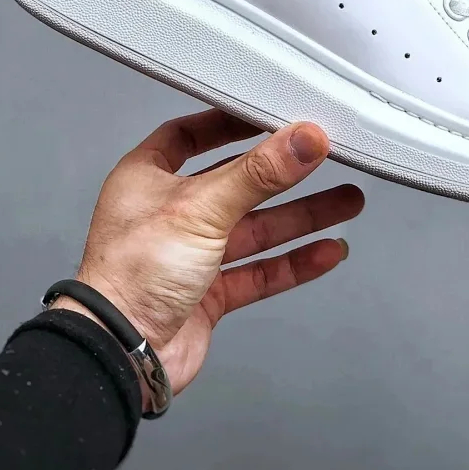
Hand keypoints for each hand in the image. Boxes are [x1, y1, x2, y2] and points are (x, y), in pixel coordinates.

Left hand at [51, 109, 363, 400]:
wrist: (121, 354)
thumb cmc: (134, 273)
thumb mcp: (202, 207)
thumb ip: (259, 173)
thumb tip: (304, 138)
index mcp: (148, 177)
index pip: (191, 135)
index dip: (230, 123)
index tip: (271, 115)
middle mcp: (167, 213)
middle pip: (236, 183)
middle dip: (284, 175)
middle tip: (326, 159)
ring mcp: (189, 255)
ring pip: (255, 229)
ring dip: (300, 217)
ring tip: (347, 202)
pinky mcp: (208, 294)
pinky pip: (259, 271)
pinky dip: (294, 262)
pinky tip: (328, 252)